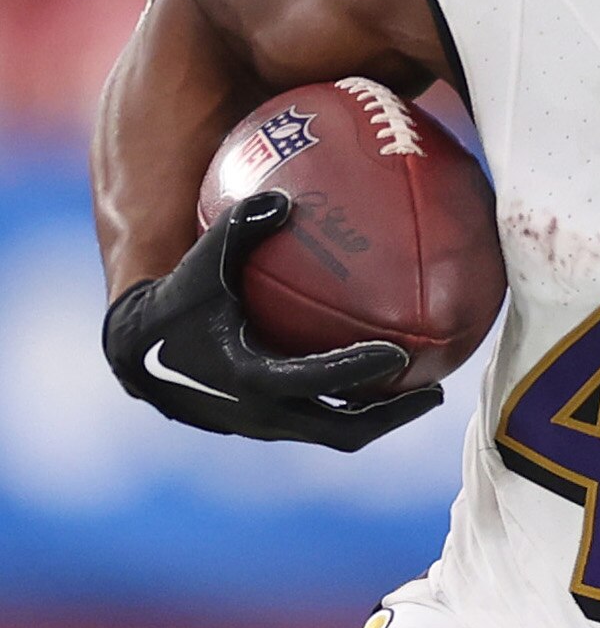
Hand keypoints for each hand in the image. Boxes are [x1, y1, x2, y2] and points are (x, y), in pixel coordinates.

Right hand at [101, 190, 440, 450]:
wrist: (136, 349)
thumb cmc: (175, 300)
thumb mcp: (201, 264)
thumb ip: (238, 228)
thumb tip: (281, 197)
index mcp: (246, 378)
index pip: (313, 382)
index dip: (356, 371)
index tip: (399, 354)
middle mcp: (261, 412)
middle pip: (340, 430)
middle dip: (390, 417)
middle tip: (435, 392)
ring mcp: (267, 423)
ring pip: (335, 430)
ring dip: (379, 417)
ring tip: (426, 392)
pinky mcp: (269, 420)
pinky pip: (323, 417)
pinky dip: (355, 402)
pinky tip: (389, 375)